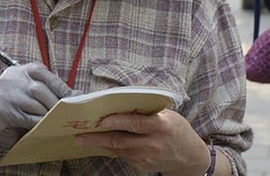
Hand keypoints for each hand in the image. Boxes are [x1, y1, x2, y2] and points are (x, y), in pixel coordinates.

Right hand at [0, 63, 70, 157]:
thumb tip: (78, 95)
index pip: (43, 74)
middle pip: (39, 89)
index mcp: (20, 70)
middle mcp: (11, 79)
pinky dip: (41, 124)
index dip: (60, 86)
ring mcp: (5, 95)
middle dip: (56, 103)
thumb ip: (49, 89)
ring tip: (60, 121)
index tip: (75, 98)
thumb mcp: (31, 91)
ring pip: (35, 105)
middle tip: (70, 114)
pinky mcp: (3, 112)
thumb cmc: (20, 106)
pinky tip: (47, 128)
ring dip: (50, 115)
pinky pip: (29, 119)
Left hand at [75, 109, 219, 174]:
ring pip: (118, 149)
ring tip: (84, 138)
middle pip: (120, 141)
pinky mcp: (143, 166)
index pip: (135, 124)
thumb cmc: (176, 129)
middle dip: (97, 138)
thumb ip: (146, 111)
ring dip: (100, 143)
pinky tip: (103, 142)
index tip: (101, 120)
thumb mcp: (166, 115)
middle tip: (79, 136)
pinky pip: (123, 155)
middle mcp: (153, 144)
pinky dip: (113, 148)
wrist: (190, 156)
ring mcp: (147, 158)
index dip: (117, 122)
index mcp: (161, 126)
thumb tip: (119, 102)